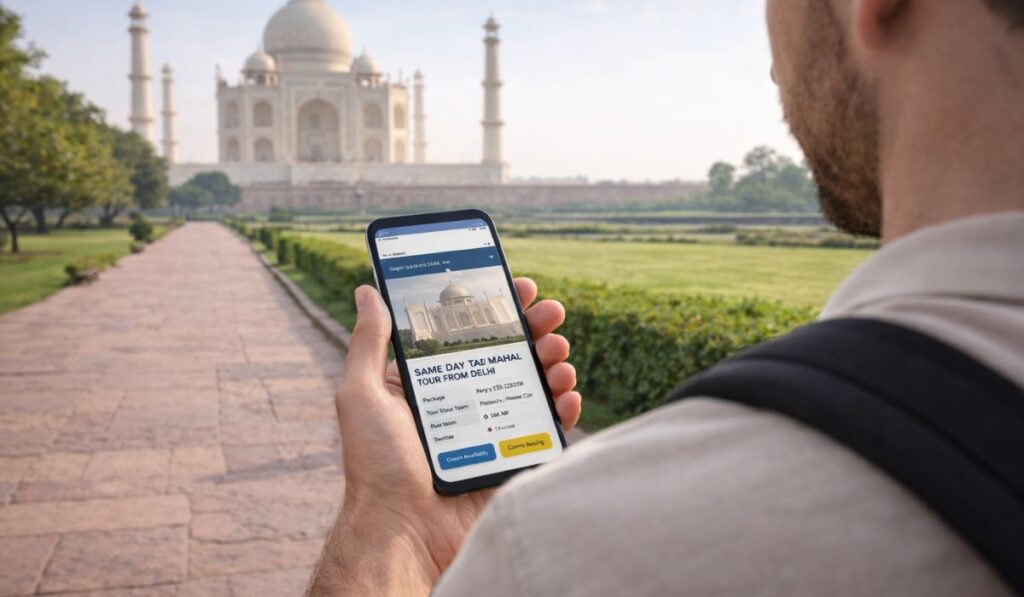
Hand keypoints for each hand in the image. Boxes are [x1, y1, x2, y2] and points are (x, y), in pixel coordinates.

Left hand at [308, 278, 580, 595]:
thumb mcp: (362, 395)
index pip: (467, 335)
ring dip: (551, 361)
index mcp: (431, 385)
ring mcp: (492, 431)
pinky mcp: (514, 460)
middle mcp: (464, 403)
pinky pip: (548, 429)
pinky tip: (565, 391)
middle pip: (508, 355)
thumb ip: (368, 343)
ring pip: (533, 385)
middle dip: (533, 329)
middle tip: (549, 314)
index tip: (515, 287)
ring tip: (557, 352)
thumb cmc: (376, 466)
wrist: (404, 533)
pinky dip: (564, 407)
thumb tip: (365, 292)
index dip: (494, 308)